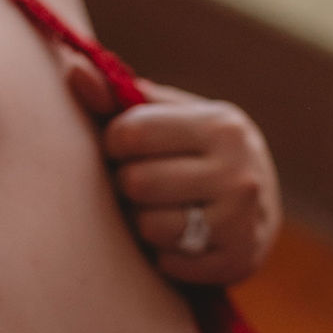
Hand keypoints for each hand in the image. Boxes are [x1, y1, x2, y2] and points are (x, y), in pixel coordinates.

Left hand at [67, 61, 280, 287]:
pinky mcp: (236, 263)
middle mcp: (239, 172)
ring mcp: (241, 222)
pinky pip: (167, 263)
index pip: (129, 134)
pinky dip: (165, 253)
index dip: (116, 143)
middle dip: (129, 184)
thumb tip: (72, 69)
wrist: (259, 212)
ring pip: (149, 227)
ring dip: (144, 222)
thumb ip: (117, 98)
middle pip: (136, 183)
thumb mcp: (168, 118)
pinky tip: (183, 238)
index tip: (130, 147)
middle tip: (148, 183)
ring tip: (165, 209)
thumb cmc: (195, 154)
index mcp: (222, 125)